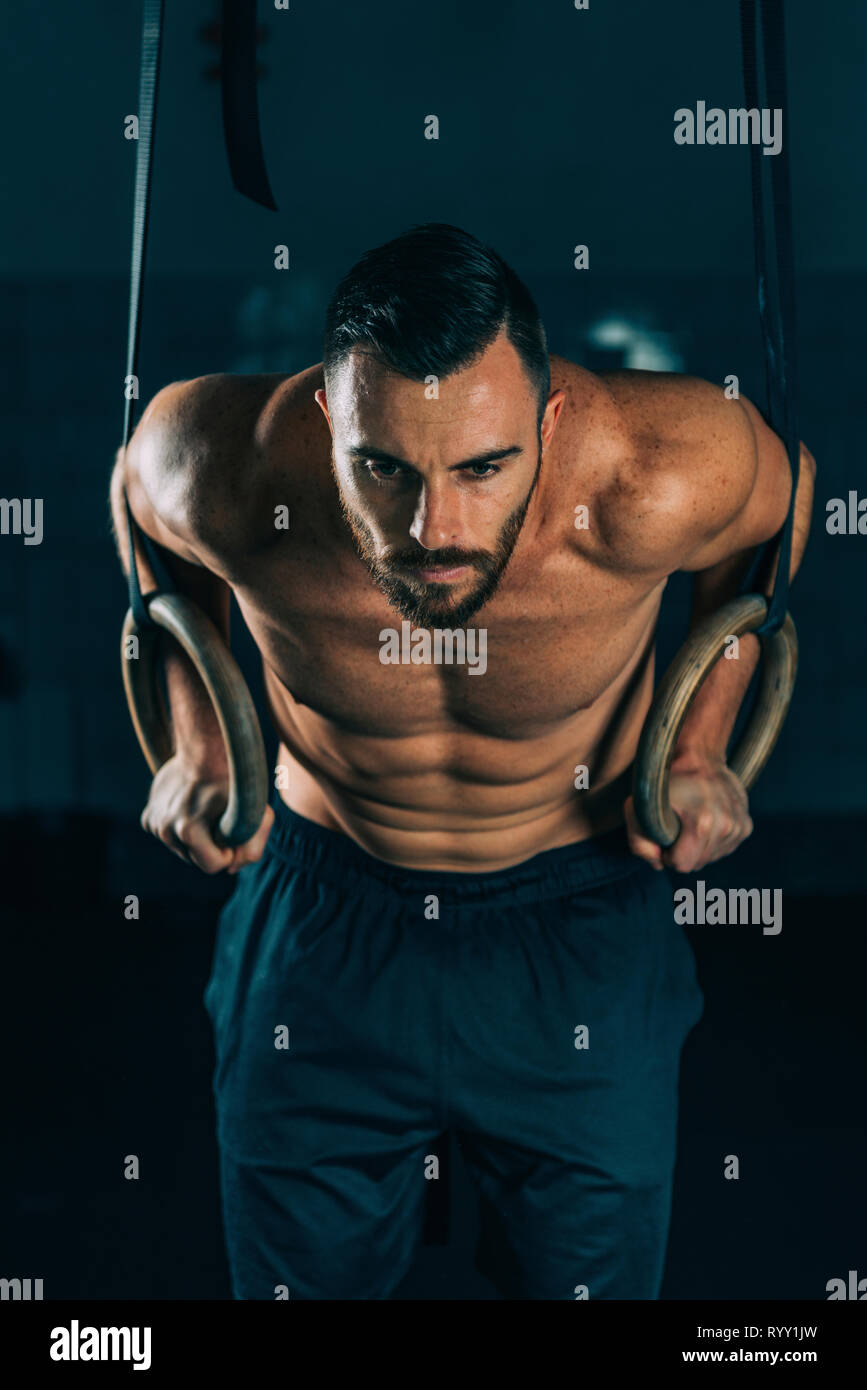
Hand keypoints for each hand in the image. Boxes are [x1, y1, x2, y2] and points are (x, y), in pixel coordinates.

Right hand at [140, 752, 273, 873]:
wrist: (204, 749)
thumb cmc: (235, 782)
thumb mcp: (256, 815)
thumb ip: (251, 850)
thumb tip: (231, 869)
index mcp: (187, 831)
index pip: (213, 866)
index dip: (228, 852)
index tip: (232, 831)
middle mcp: (165, 829)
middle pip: (196, 859)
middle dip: (211, 846)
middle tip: (220, 817)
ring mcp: (154, 823)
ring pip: (182, 848)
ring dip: (196, 837)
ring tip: (204, 810)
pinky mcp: (148, 817)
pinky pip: (170, 835)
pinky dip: (179, 827)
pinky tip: (189, 807)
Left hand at [624, 753, 752, 872]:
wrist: (700, 758)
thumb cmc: (666, 782)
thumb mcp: (638, 808)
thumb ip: (639, 843)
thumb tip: (657, 863)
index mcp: (701, 824)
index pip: (682, 864)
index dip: (668, 855)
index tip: (665, 838)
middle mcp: (725, 826)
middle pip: (697, 864)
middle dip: (684, 852)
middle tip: (677, 829)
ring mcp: (739, 826)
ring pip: (711, 858)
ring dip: (699, 848)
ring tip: (692, 822)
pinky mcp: (746, 826)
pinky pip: (724, 850)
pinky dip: (712, 842)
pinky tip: (705, 822)